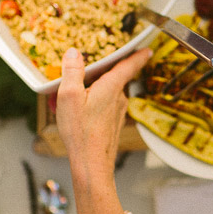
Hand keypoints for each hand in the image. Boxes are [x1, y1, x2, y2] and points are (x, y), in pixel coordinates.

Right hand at [54, 48, 150, 181]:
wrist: (92, 164)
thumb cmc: (81, 131)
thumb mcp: (69, 95)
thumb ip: (72, 71)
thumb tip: (74, 53)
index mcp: (111, 86)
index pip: (129, 65)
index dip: (138, 55)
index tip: (146, 49)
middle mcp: (119, 98)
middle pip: (112, 78)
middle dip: (96, 75)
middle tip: (77, 76)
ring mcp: (117, 113)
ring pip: (106, 94)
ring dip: (90, 92)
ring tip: (66, 99)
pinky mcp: (113, 125)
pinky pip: (103, 108)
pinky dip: (91, 106)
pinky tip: (76, 115)